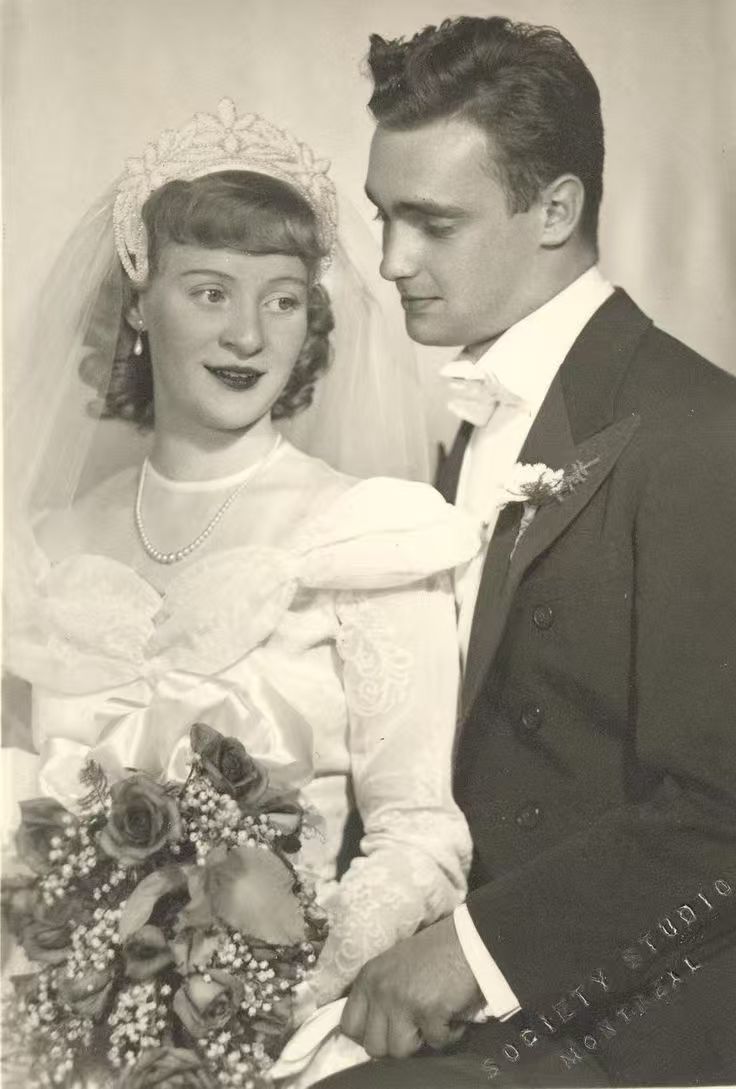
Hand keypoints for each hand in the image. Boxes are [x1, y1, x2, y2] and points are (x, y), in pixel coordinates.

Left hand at [340, 914, 482, 1057]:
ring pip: (400, 1052)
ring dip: (420, 1042)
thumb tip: (377, 1025)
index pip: (348, 1025)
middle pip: (373, 1046)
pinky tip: (452, 1017)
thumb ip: (380, 992)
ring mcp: (403, 1002)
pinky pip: (435, 1043)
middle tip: (413, 1029)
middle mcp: (380, 990)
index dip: (367, 1034)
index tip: (386, 1030)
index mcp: (368, 977)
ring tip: (432, 1023)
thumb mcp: (393, 965)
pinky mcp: (429, 1012)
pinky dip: (448, 1035)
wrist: (469, 939)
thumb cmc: (434, 950)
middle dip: (395, 1043)